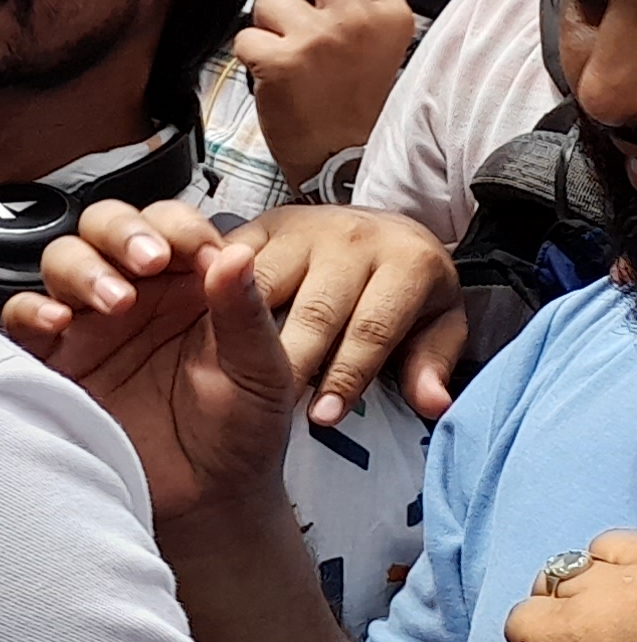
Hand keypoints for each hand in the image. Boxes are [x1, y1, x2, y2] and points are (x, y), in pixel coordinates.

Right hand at [2, 199, 298, 526]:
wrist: (206, 499)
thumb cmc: (241, 432)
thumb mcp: (262, 371)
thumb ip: (245, 312)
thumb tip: (233, 253)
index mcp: (188, 284)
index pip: (169, 224)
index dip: (177, 227)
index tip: (198, 253)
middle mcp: (134, 293)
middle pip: (104, 227)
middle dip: (121, 232)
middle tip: (147, 259)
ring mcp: (88, 323)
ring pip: (62, 260)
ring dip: (84, 267)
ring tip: (115, 301)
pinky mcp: (54, 359)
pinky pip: (23, 317)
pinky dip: (33, 310)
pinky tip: (60, 321)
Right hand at [228, 204, 468, 424]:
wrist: (383, 231)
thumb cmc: (405, 289)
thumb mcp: (435, 325)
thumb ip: (430, 364)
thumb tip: (432, 402)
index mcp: (405, 261)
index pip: (371, 329)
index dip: (346, 376)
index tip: (324, 418)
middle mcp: (352, 238)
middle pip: (315, 310)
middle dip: (292, 362)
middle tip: (272, 408)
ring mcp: (302, 227)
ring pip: (265, 285)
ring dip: (244, 331)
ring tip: (232, 375)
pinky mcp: (262, 224)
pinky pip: (231, 261)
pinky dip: (214, 294)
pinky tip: (206, 332)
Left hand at [234, 0, 417, 188]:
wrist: (346, 161)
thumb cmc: (355, 105)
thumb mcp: (376, 44)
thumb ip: (353, 3)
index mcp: (390, 13)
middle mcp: (359, 19)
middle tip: (281, 3)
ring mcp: (320, 39)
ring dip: (266, 25)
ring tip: (287, 55)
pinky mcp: (282, 61)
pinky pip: (245, 36)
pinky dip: (249, 55)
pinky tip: (273, 77)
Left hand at [511, 531, 636, 641]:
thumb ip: (635, 615)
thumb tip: (610, 599)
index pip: (622, 548)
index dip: (613, 584)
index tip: (614, 619)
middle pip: (587, 562)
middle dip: (582, 597)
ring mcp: (603, 605)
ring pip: (550, 585)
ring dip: (555, 622)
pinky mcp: (556, 638)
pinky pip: (521, 620)